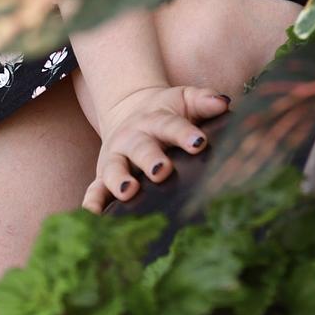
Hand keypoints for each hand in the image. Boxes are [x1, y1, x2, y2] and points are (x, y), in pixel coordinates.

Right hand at [82, 84, 230, 213]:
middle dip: (151, 159)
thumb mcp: (184, 99)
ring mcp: (116, 157)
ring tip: (129, 192)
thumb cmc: (167, 110)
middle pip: (141, 147)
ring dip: (120, 180)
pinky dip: (92, 202)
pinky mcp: (103, 175)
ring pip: (115, 168)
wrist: (130, 108)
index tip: (200, 142)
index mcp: (156, 120)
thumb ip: (204, 100)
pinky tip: (93, 215)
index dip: (185, 133)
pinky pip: (94, 189)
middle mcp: (133, 138)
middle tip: (163, 171)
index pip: (171, 125)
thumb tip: (223, 103)